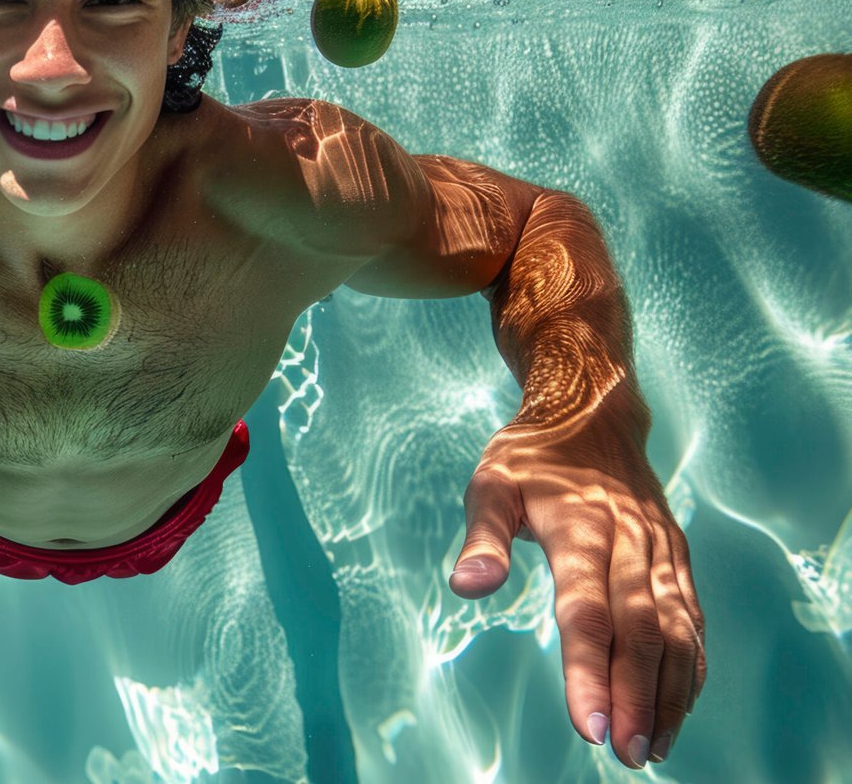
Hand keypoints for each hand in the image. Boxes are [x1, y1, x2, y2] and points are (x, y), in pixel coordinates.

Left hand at [447, 405, 705, 769]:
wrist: (594, 410)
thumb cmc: (530, 456)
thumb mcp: (491, 482)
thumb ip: (481, 536)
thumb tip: (467, 586)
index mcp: (580, 527)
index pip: (586, 611)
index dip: (588, 671)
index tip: (588, 726)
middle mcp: (630, 542)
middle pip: (640, 631)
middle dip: (634, 696)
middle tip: (625, 753)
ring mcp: (660, 551)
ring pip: (678, 630)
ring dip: (669, 692)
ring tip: (651, 747)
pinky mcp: (676, 557)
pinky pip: (692, 618)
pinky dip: (690, 667)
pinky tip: (676, 708)